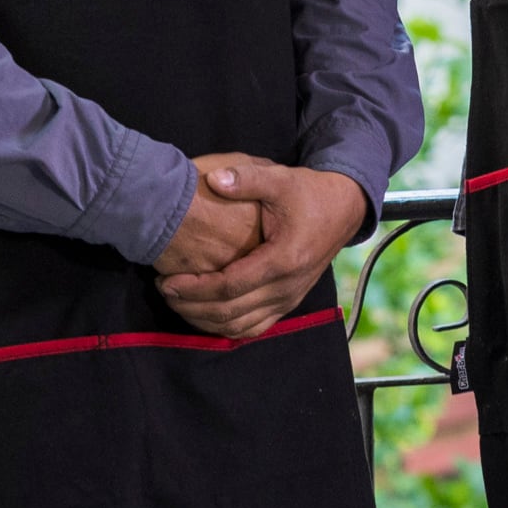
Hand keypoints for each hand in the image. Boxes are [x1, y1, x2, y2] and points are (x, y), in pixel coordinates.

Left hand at [155, 160, 369, 341]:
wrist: (344, 210)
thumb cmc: (309, 193)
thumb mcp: (280, 179)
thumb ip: (247, 179)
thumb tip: (212, 179)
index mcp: (283, 259)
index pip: (229, 286)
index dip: (194, 288)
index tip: (166, 280)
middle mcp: (286, 287)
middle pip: (229, 312)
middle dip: (191, 305)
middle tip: (163, 289)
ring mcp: (288, 299)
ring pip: (239, 326)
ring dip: (204, 320)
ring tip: (177, 302)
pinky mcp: (288, 303)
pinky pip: (253, 328)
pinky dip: (225, 327)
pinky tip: (203, 314)